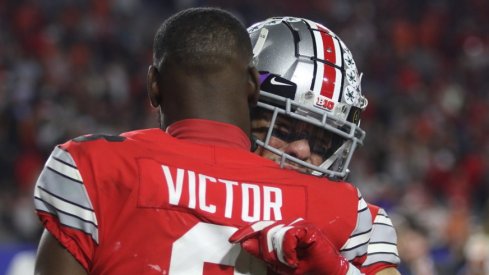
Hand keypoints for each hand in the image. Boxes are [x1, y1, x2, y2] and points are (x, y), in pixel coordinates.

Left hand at [229, 218, 354, 274]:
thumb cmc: (306, 270)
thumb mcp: (279, 264)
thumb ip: (263, 253)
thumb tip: (244, 243)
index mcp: (281, 231)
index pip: (260, 226)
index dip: (246, 231)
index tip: (233, 240)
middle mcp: (288, 224)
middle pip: (265, 232)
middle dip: (268, 253)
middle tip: (282, 265)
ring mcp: (298, 224)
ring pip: (275, 235)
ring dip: (280, 256)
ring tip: (292, 264)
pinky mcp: (307, 227)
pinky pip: (287, 236)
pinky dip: (288, 251)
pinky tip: (295, 260)